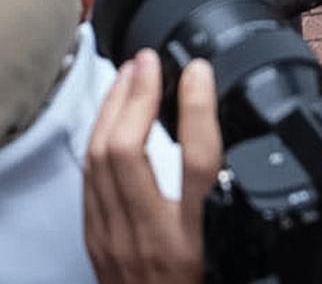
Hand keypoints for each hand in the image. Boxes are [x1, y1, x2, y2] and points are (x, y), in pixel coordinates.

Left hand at [85, 49, 220, 283]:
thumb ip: (232, 207)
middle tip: (151, 59)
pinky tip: (113, 115)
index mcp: (195, 246)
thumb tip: (230, 142)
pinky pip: (89, 179)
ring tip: (131, 73)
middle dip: (135, 94)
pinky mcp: (98, 245)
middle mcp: (152, 243)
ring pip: (100, 158)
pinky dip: (100, 136)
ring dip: (113, 106)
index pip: (200, 164)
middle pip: (130, 151)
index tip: (201, 70)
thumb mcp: (232, 262)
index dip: (198, 108)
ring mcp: (116, 244)